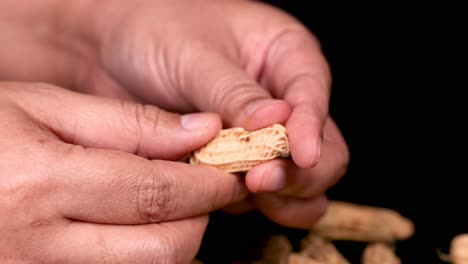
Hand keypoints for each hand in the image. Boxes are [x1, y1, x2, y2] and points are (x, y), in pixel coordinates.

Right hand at [0, 83, 246, 262]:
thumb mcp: (44, 107)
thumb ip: (128, 123)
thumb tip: (201, 131)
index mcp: (38, 186)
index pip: (155, 194)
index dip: (205, 185)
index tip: (229, 172)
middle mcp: (37, 248)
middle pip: (160, 249)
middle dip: (198, 219)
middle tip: (202, 187)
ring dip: (174, 239)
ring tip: (169, 202)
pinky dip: (141, 255)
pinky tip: (134, 224)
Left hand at [85, 0, 348, 227]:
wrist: (110, 52)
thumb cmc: (155, 30)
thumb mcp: (193, 55)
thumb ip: (234, 93)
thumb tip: (275, 121)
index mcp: (286, 55)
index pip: (314, 96)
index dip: (311, 130)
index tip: (298, 155)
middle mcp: (283, 99)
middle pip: (324, 150)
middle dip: (299, 172)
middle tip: (259, 179)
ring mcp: (262, 138)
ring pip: (302, 182)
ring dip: (283, 196)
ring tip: (245, 190)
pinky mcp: (238, 164)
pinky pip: (261, 196)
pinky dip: (250, 204)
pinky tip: (222, 196)